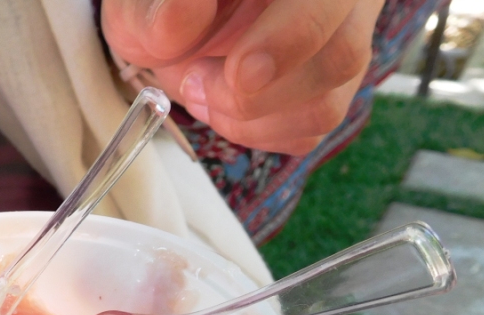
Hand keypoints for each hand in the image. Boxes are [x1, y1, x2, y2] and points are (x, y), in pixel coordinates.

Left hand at [101, 0, 384, 154]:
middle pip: (342, 54)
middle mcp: (339, 2)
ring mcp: (341, 46)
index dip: (293, 37)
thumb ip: (161, 11)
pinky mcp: (327, 91)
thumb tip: (186, 14)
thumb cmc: (162, 7)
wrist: (169, 26)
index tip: (241, 73)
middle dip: (261, 94)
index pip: (328, 0)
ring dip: (251, 118)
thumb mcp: (141, 4)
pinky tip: (221, 106)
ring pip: (327, 103)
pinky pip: (309, 131)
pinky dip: (257, 132)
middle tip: (196, 86)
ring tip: (198, 91)